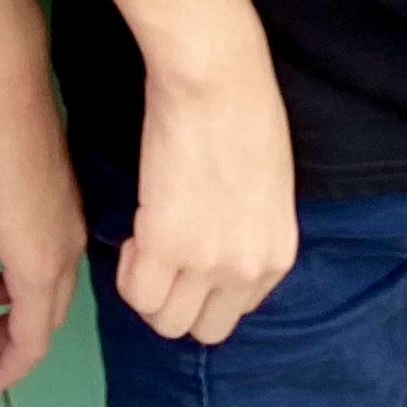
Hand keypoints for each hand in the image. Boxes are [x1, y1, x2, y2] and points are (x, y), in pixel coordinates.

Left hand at [0, 74, 84, 391]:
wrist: (8, 90)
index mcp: (42, 269)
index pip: (33, 340)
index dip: (10, 367)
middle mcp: (67, 251)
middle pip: (47, 316)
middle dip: (15, 339)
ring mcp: (71, 220)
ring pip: (52, 285)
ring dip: (20, 305)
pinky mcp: (66, 194)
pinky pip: (53, 255)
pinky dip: (28, 274)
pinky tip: (0, 257)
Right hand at [111, 53, 300, 344]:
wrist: (217, 78)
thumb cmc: (244, 108)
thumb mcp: (267, 186)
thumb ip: (248, 227)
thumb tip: (217, 236)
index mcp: (278, 255)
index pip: (238, 309)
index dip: (206, 286)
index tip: (189, 254)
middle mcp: (247, 270)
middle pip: (204, 329)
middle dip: (178, 300)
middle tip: (162, 257)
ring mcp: (208, 263)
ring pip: (166, 321)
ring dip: (150, 289)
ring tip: (145, 242)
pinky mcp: (166, 244)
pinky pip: (137, 293)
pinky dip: (129, 273)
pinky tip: (136, 232)